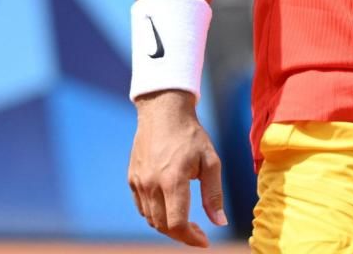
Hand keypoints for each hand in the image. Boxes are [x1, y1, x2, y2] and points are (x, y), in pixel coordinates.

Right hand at [128, 91, 227, 246]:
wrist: (163, 111)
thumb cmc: (191, 135)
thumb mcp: (210, 162)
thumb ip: (214, 194)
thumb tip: (220, 222)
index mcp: (173, 180)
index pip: (177, 224)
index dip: (191, 238)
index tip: (204, 240)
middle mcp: (152, 184)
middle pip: (163, 226)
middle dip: (182, 234)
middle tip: (198, 231)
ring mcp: (139, 181)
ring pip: (151, 219)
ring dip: (168, 226)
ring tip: (185, 220)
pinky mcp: (132, 178)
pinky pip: (142, 207)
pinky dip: (155, 215)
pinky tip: (169, 207)